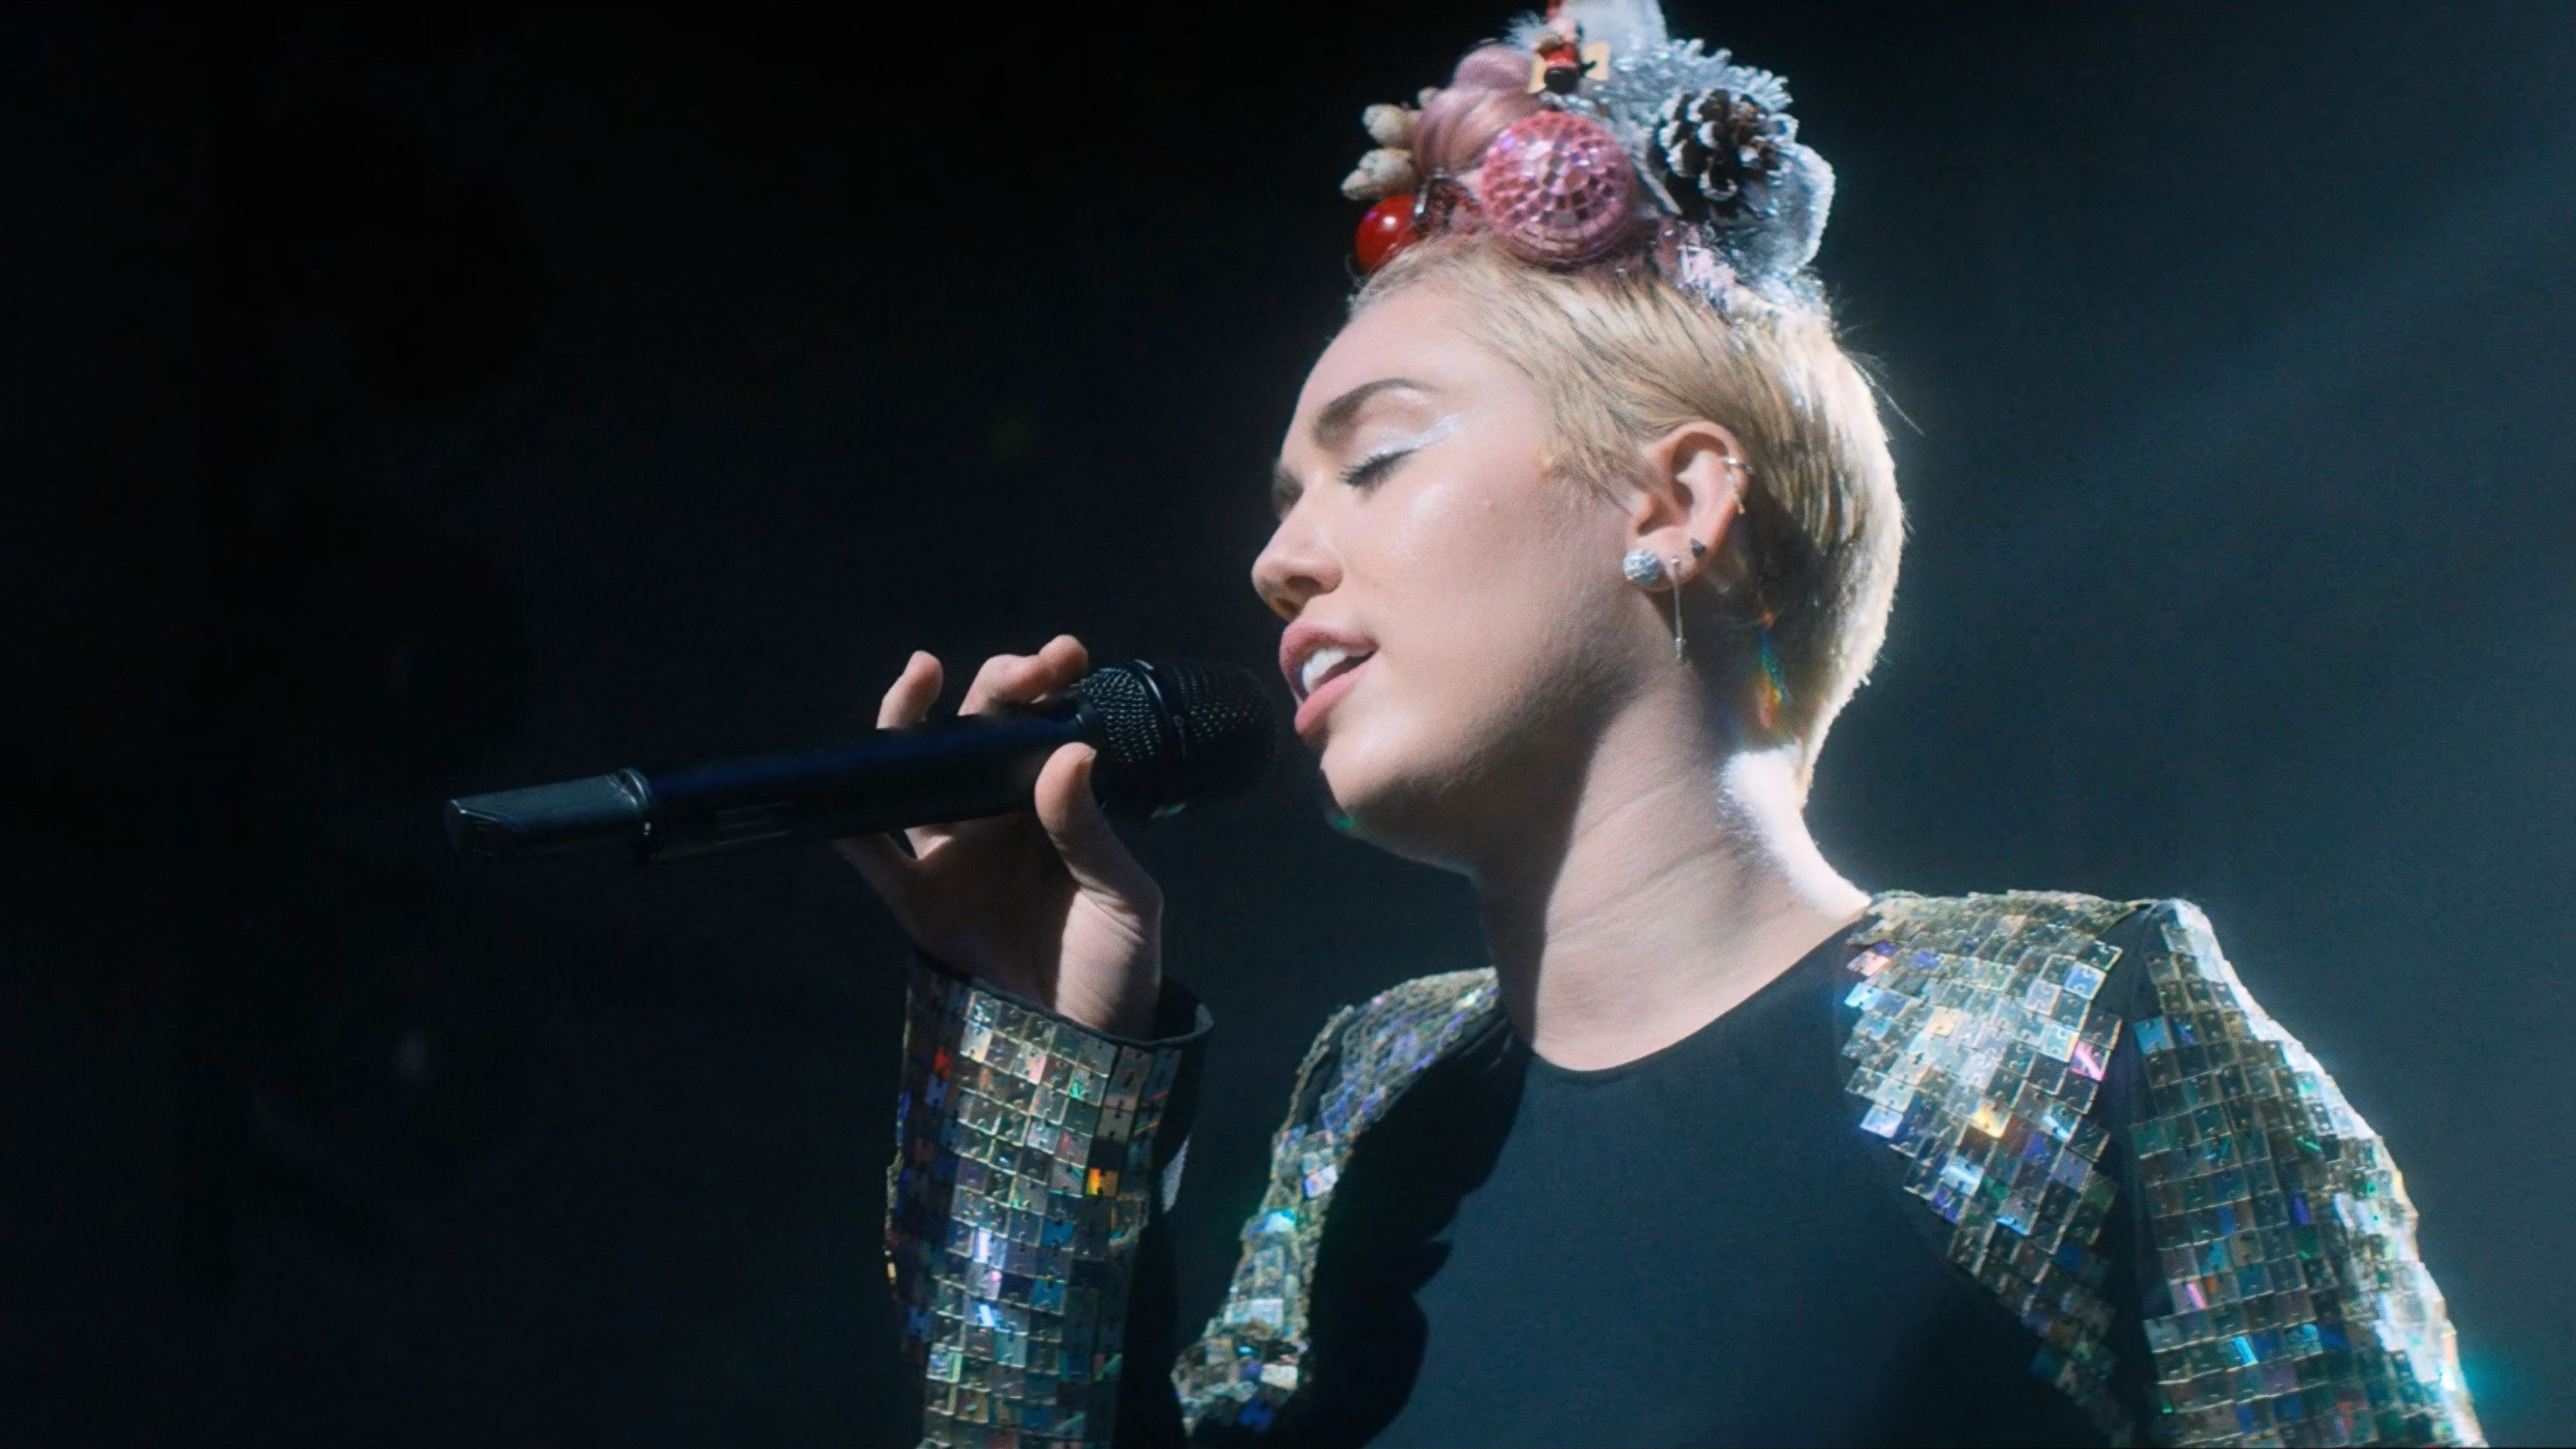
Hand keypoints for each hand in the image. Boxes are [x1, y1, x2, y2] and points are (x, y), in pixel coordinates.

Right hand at [835, 636, 1163, 1037]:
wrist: (1083, 1052)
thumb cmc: (1117, 967)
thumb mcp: (1122, 899)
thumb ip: (1089, 831)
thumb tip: (1069, 751)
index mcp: (1057, 807)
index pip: (1046, 729)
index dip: (1049, 687)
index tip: (1065, 656)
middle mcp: (1000, 817)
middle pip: (980, 733)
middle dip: (996, 687)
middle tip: (1022, 669)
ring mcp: (954, 854)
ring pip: (916, 773)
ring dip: (909, 723)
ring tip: (921, 675)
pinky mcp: (917, 900)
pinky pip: (873, 855)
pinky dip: (849, 824)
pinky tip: (842, 793)